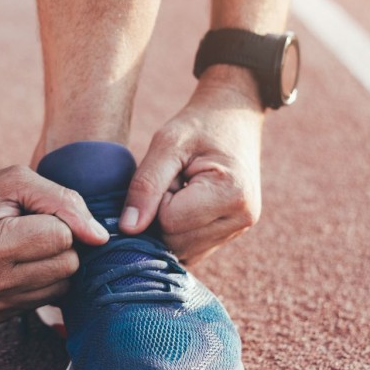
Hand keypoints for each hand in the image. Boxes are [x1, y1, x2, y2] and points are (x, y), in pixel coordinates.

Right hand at [0, 165, 108, 323]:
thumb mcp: (19, 181)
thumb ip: (64, 202)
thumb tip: (101, 238)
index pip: (61, 238)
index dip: (56, 218)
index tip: (30, 212)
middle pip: (66, 266)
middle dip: (58, 242)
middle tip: (28, 227)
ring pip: (61, 287)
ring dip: (51, 262)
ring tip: (21, 243)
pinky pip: (45, 300)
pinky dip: (38, 279)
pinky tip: (14, 262)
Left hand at [120, 69, 264, 264]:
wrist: (233, 117)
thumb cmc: (199, 125)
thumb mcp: (166, 144)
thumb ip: (145, 186)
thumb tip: (127, 228)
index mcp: (231, 194)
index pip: (169, 222)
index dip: (156, 200)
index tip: (169, 174)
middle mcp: (242, 219)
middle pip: (175, 243)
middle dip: (161, 216)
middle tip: (174, 181)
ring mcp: (239, 230)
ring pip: (182, 252)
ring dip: (169, 226)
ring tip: (182, 190)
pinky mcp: (231, 235)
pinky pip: (191, 251)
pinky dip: (179, 233)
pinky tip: (185, 205)